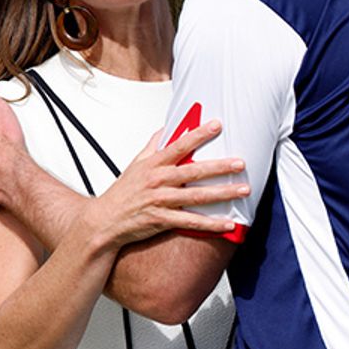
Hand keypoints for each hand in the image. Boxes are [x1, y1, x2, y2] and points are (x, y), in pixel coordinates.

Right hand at [80, 120, 248, 248]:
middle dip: (220, 166)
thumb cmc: (123, 192)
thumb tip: (165, 128)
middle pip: (194, 171)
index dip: (199, 134)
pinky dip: (210, 224)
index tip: (217, 125)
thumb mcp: (136, 164)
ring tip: (243, 190)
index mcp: (154, 164)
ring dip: (223, 193)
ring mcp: (160, 201)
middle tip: (241, 162)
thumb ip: (153, 145)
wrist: (105, 220)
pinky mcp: (161, 220)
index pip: (180, 145)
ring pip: (197, 196)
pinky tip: (228, 224)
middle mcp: (158, 181)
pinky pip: (191, 222)